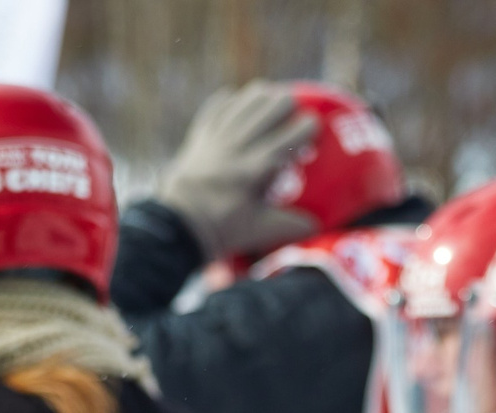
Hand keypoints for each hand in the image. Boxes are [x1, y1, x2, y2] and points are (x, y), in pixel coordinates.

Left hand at [158, 80, 320, 259]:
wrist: (178, 225)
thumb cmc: (223, 229)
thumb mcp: (260, 231)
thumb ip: (291, 225)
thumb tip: (317, 225)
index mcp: (256, 169)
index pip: (290, 137)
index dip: (308, 126)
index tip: (316, 127)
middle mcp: (238, 146)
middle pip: (271, 107)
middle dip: (289, 106)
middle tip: (295, 115)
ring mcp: (217, 137)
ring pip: (246, 100)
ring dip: (264, 98)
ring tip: (273, 103)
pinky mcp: (200, 134)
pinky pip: (219, 105)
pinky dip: (232, 101)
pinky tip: (240, 102)